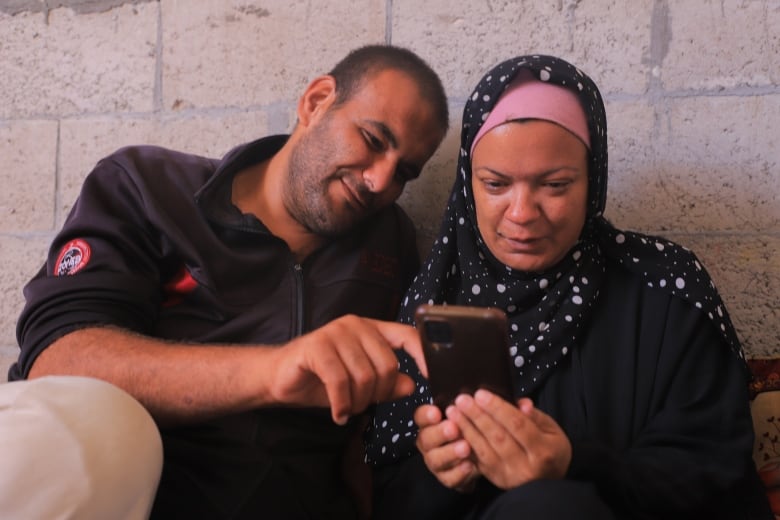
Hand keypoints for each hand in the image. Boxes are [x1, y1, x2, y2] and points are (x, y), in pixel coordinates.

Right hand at [268, 315, 426, 424]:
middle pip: (388, 365)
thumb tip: (412, 385)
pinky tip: (338, 414)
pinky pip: (340, 381)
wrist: (280, 378)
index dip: (424, 355)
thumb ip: (387, 384)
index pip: (408, 336)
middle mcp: (356, 326)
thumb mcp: (360, 385)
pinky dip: (342, 404)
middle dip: (378, 395)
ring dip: (358, 402)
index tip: (430, 378)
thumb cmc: (321, 379)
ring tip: (347, 409)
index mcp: (371, 330)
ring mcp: (335, 333)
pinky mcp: (316, 346)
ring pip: (365, 376)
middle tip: (361, 406)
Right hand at [414, 403, 480, 491]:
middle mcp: (428, 443)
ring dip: (450, 453)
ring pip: (435, 459)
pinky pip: (449, 478)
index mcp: (429, 424)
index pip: (420, 417)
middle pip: (426, 438)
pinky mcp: (447, 478)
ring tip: (466, 447)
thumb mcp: (464, 411)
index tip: (436, 412)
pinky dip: (459, 473)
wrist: (480, 456)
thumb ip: (455, 398)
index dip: (426, 415)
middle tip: (454, 428)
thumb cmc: (469, 427)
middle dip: (439, 433)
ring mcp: (436, 462)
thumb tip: (445, 376)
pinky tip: (470, 465)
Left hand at [446, 390, 570, 488]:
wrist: (549, 481)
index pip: (518, 425)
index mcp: (543, 451)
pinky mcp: (495, 479)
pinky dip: (464, 443)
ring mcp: (509, 475)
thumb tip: (520, 402)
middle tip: (462, 399)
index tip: (481, 394)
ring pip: (484, 450)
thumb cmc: (550, 449)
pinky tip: (455, 429)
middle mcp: (526, 466)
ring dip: (466, 428)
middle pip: (498, 437)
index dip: (498, 409)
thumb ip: (535, 416)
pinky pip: (476, 460)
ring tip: (453, 411)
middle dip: (477, 416)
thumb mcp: (551, 430)